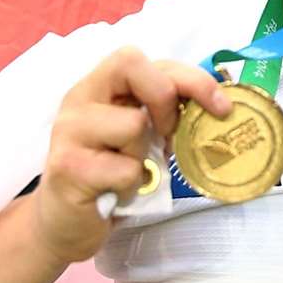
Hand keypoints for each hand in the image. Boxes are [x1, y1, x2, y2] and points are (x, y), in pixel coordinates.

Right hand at [32, 48, 231, 262]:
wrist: (63, 225)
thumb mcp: (137, 134)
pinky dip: (133, 186)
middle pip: (131, 65)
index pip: (140, 57)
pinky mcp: (69, 168)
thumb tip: (215, 104)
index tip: (220, 107)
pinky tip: (115, 193)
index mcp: (97, 86)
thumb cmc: (108, 175)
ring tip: (126, 173)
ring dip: (144, 156)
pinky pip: (127, 169)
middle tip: (166, 136)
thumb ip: (161, 110)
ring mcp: (68, 132)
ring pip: (133, 124)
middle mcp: (78, 100)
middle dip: (165, 100)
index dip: (187, 76)